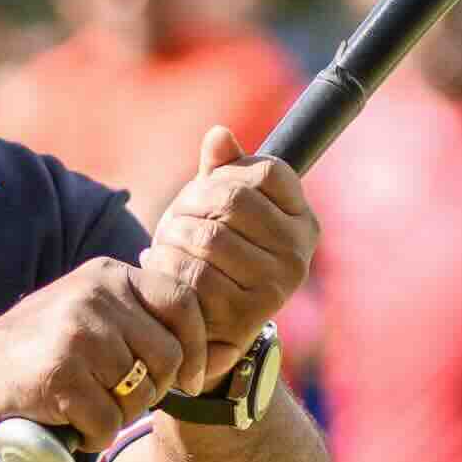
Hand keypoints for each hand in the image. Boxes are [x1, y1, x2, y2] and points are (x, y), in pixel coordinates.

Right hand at [0, 256, 210, 456]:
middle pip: (166, 356)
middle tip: (119, 402)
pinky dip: (95, 437)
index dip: (196, 347)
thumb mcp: (83, 309)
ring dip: (120, 417)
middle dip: (153, 391)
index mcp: (107, 275)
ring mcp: (77, 335)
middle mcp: (95, 297)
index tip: (188, 377)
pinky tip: (72, 429)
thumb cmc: (33, 353)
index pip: (182, 302)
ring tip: (88, 412)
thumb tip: (197, 342)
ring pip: (139, 394)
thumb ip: (131, 313)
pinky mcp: (59, 377)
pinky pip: (108, 422)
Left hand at [132, 129, 317, 382]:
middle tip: (175, 217)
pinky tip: (160, 265)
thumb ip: (222, 170)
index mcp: (302, 221)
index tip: (207, 191)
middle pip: (233, 198)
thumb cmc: (215, 256)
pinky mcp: (249, 313)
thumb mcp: (221, 208)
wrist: (207, 327)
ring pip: (210, 235)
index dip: (227, 173)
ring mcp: (277, 284)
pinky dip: (167, 264)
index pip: (269, 172)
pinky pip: (195, 273)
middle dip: (191, 202)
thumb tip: (219, 134)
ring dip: (174, 234)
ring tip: (166, 242)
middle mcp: (299, 252)